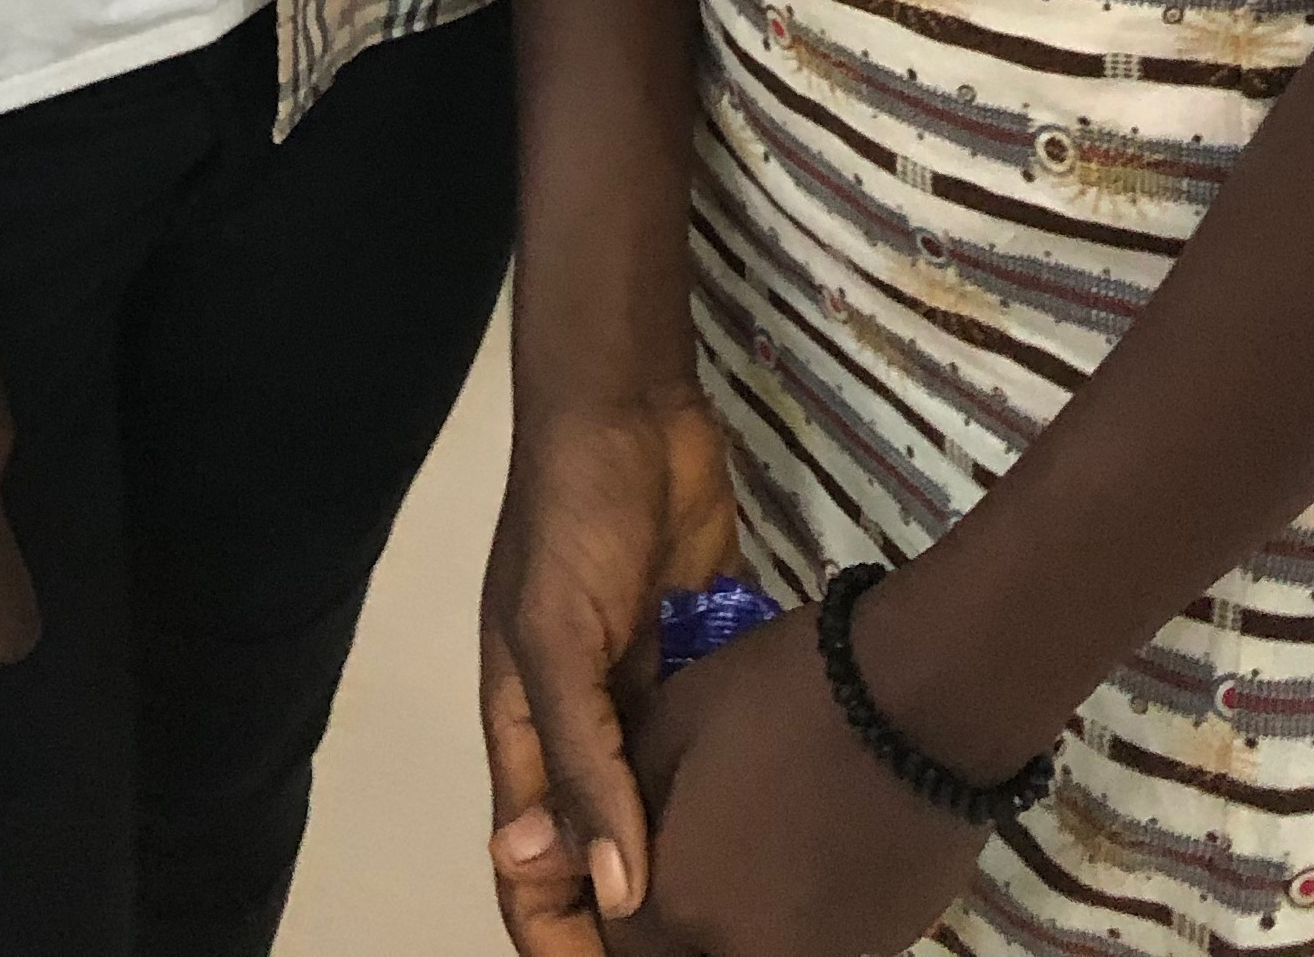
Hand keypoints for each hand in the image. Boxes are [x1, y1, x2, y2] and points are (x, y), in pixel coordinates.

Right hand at [482, 385, 743, 949]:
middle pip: (598, 850)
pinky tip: (790, 828)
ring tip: (759, 920)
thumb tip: (613, 896)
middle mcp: (581, 726)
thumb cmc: (571, 523)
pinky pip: (713, 743)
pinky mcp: (699, 656)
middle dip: (633, 918)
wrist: (632, 410)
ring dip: (693, 856)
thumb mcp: (554, 640)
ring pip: (662, 804)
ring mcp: (642, 693)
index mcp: (523, 728)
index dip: (559, 939)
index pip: (528, 869)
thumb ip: (580, 764)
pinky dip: (737, 783)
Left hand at [611, 607, 992, 956]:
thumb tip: (547, 848)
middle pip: (687, 953)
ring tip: (766, 840)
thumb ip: (609, 800)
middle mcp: (745, 954)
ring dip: (745, 918)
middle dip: (682, 917)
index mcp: (680, 905)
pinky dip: (806, 910)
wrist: (922, 699)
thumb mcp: (673, 721)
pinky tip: (821, 845)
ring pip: (756, 950)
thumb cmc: (781, 694)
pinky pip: (820, 941)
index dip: (623, 893)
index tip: (646, 845)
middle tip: (707, 842)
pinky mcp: (881, 945)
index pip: (621, 937)